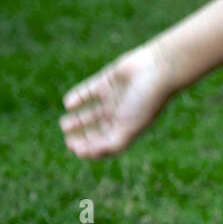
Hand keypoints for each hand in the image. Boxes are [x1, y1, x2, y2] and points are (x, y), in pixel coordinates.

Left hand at [60, 41, 174, 158]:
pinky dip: (78, 97)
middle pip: (98, 130)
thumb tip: (86, 154)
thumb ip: (111, 144)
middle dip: (83, 136)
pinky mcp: (108, 81)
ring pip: (91, 112)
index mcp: (129, 128)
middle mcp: (122, 114)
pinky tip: (69, 104)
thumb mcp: (129, 128)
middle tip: (67, 139)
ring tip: (64, 124)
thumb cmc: (146, 102)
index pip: (107, 143)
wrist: (158, 69)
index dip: (90, 149)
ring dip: (77, 120)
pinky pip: (88, 91)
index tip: (75, 149)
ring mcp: (114, 97)